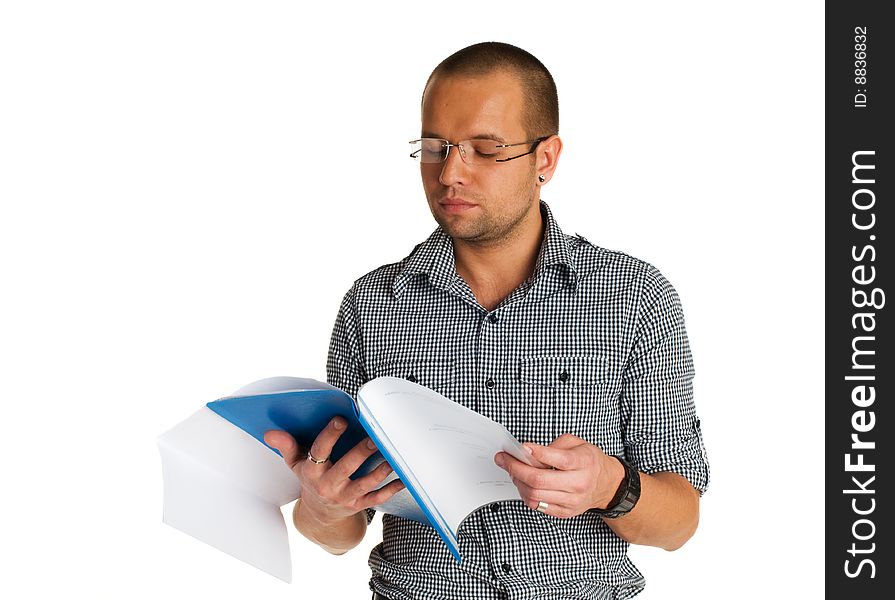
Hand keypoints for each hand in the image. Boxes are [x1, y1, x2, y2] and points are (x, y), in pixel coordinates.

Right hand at [264, 417, 404, 524]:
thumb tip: (270, 432)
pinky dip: (391, 489)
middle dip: (360, 452)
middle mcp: (328, 485)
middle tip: (374, 437)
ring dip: (380, 470)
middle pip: (346, 467)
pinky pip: (377, 497)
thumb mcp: (295, 465)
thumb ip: (286, 446)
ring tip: (391, 455)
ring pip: (365, 483)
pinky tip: (403, 479)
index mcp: (312, 472)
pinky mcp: (359, 505)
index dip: (330, 435)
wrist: (319, 515)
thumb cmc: (310, 480)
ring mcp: (345, 497)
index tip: (341, 419)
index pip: (319, 451)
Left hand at [495, 434, 623, 517]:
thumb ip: (553, 446)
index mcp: (583, 463)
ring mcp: (571, 501)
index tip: (521, 447)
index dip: (536, 453)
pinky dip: (525, 494)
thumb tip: (529, 452)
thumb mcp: (576, 443)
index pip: (558, 459)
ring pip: (534, 495)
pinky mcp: (564, 512)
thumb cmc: (588, 461)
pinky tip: (522, 483)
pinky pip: (537, 506)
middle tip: (504, 459)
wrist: (606, 484)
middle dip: (516, 468)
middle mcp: (578, 484)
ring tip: (512, 470)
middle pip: (539, 480)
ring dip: (517, 481)